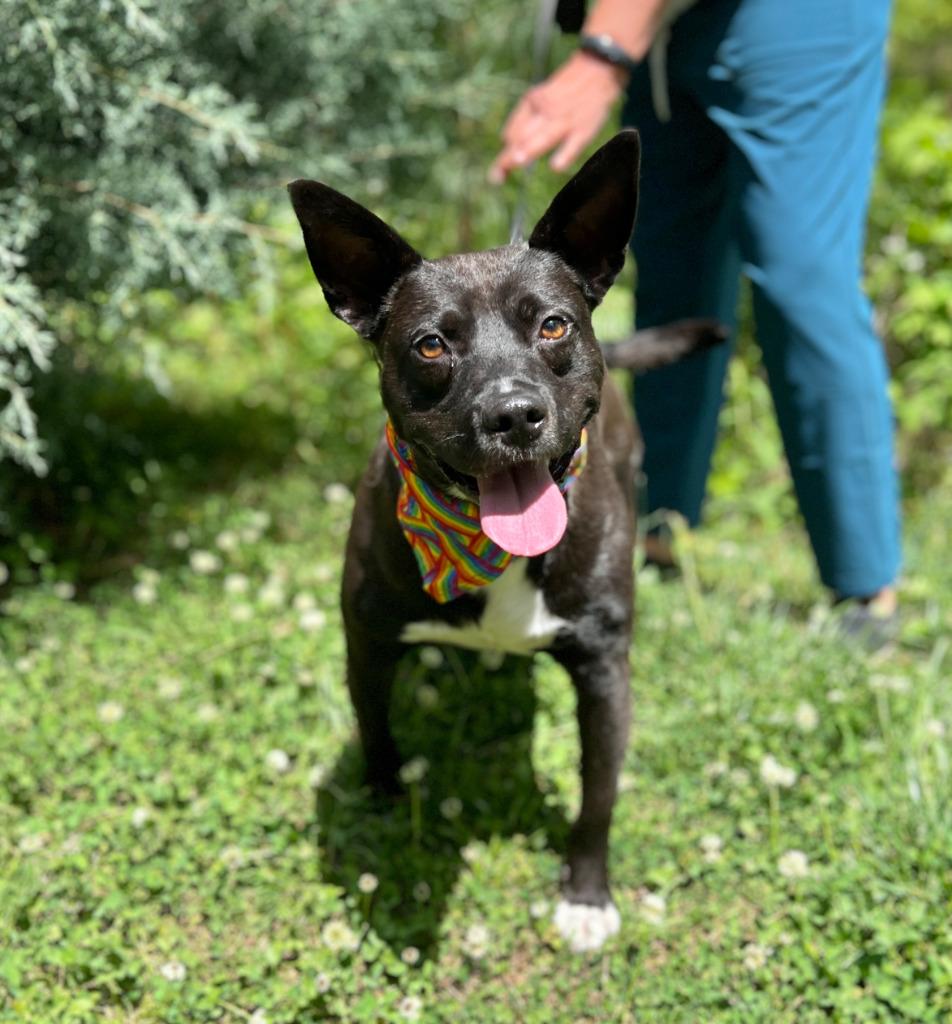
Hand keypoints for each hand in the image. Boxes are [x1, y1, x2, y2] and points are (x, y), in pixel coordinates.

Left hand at [489, 51, 627, 182]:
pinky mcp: (584, 129)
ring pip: (544, 138)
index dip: (505, 154)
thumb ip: (522, 117)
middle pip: (524, 137)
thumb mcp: (539, 96)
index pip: (514, 132)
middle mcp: (546, 111)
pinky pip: (574, 143)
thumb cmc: (566, 90)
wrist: (598, 68)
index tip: (498, 173)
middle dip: (508, 158)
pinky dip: (565, 154)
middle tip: (495, 177)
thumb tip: (505, 141)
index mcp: (533, 102)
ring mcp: (565, 120)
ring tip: (515, 163)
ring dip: (529, 150)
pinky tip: (555, 166)